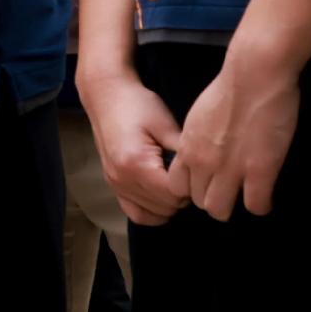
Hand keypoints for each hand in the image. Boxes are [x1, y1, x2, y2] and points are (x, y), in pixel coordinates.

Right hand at [82, 72, 187, 225]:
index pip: (174, 194)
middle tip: (189, 175)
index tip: (198, 170)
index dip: (192, 186)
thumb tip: (203, 174)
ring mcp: (115, 185)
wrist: (107, 97)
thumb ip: (183, 153)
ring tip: (175, 182)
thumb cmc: (137, 105)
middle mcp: (122, 180)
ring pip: (153, 214)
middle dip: (182, 196)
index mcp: (136, 164)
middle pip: (166, 207)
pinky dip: (152, 212)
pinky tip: (162, 197)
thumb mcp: (166, 124)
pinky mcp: (113, 185)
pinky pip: (136, 214)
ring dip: (169, 203)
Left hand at [173, 55, 297, 220]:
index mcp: (187, 148)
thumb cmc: (230, 88)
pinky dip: (261, 206)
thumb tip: (203, 148)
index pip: (176, 186)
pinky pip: (255, 205)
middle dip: (214, 200)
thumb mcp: (199, 116)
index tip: (207, 184)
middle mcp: (202, 163)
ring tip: (247, 196)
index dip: (193, 189)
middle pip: (198, 201)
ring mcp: (230, 169)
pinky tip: (266, 198)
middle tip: (230, 192)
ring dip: (235, 206)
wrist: (254, 75)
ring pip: (220, 210)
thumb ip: (197, 138)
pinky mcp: (259, 170)